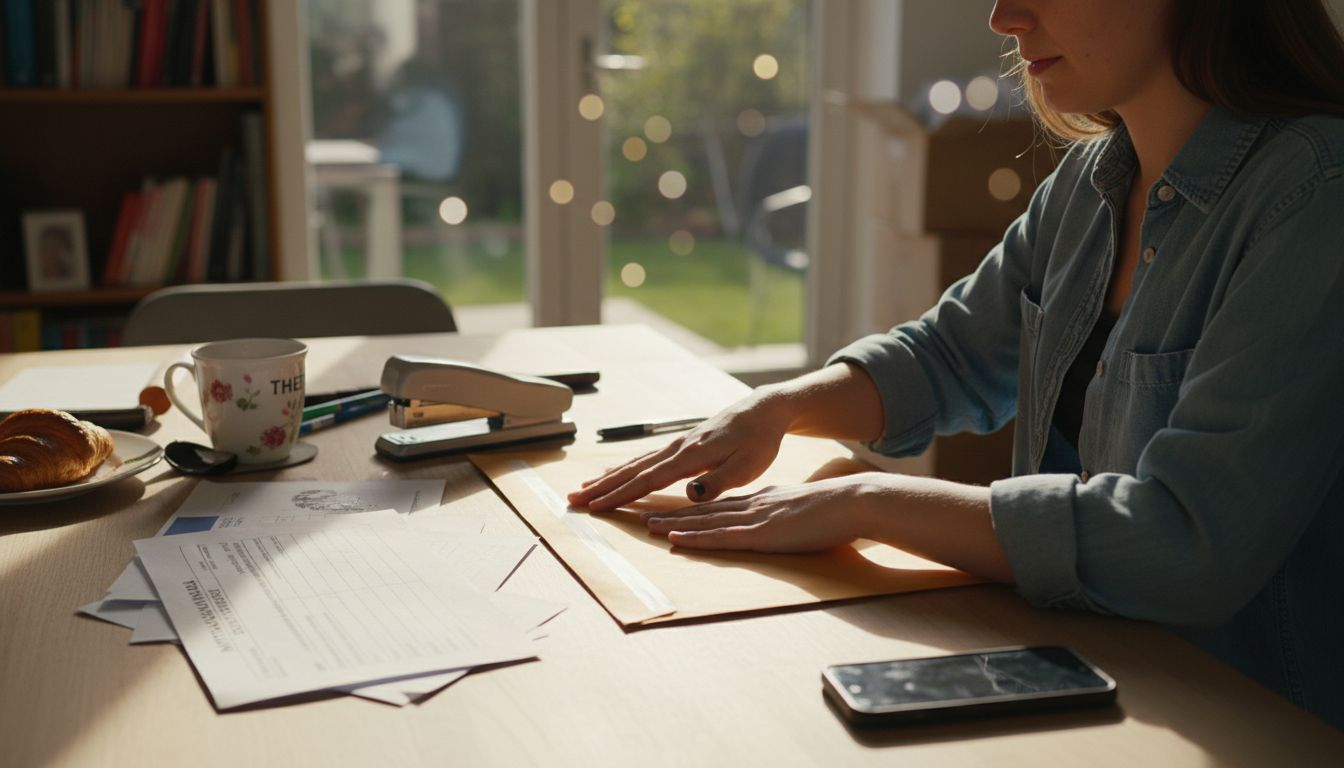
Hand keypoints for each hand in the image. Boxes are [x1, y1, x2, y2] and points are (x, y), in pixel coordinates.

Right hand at [567, 391, 792, 511]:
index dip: (621, 496)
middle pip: (631, 471)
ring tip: (582, 490)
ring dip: (606, 479)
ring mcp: (676, 446)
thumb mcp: (748, 467)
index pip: (648, 480)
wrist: (762, 410)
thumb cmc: (759, 442)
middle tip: (572, 501)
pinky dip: (623, 468)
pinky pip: (644, 458)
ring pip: (634, 464)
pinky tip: (611, 474)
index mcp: (691, 457)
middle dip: (601, 488)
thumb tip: (690, 494)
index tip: (596, 508)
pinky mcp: (679, 446)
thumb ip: (718, 482)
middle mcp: (676, 449)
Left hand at [640, 474, 880, 551]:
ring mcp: (755, 518)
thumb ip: (788, 513)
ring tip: (650, 528)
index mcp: (765, 499)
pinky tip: (676, 539)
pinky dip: (695, 538)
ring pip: (706, 522)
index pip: (723, 505)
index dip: (697, 509)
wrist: (852, 501)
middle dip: (676, 515)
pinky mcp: (762, 533)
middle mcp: (754, 505)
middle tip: (649, 519)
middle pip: (707, 511)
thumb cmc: (838, 509)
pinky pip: (720, 537)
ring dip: (676, 525)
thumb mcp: (805, 508)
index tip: (676, 512)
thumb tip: (783, 520)